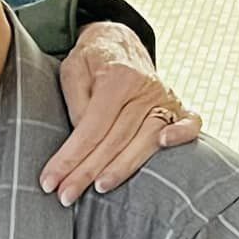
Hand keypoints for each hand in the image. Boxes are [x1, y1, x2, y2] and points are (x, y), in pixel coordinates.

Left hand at [41, 21, 202, 204]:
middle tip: (65, 196)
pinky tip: (165, 146)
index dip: (69, 157)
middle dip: (87, 172)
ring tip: (99, 189)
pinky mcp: (177, 106)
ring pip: (146, 140)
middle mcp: (145, 88)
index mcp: (117, 78)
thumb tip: (80, 140)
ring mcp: (164, 97)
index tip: (48, 182)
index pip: (91, 127)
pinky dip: (183, 134)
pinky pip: (190, 121)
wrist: (119, 42)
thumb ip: (76, 103)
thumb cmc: (90, 62)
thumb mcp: (71, 71)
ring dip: (122, 168)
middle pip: (115, 139)